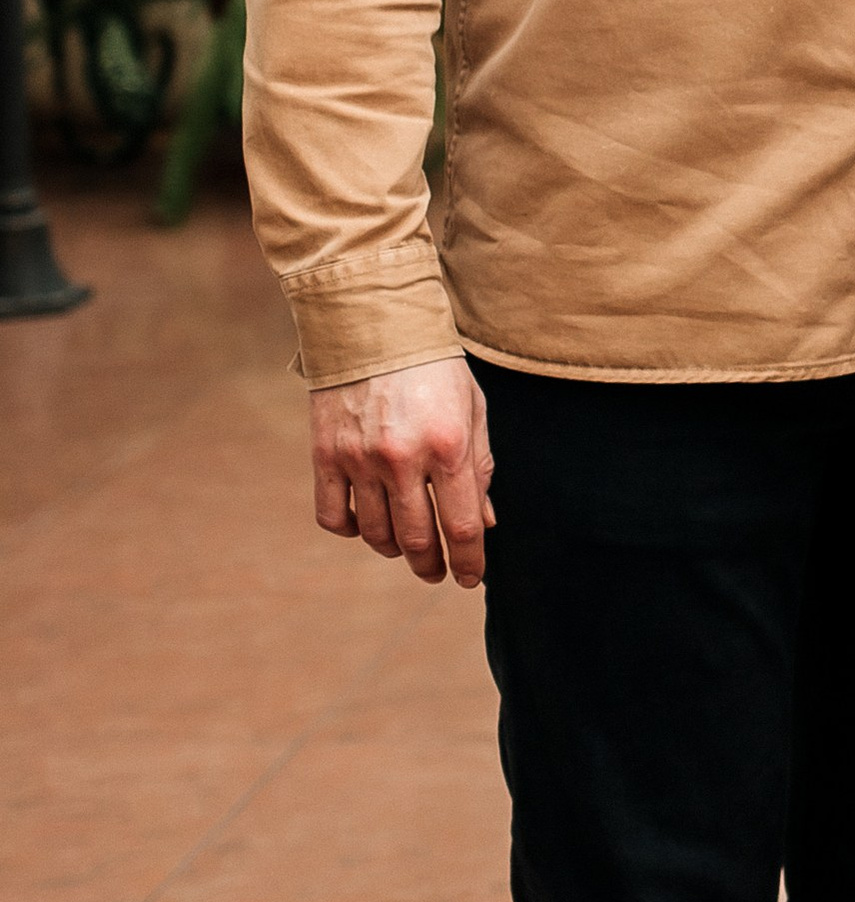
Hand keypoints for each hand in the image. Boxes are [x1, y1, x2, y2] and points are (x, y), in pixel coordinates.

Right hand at [308, 354, 493, 588]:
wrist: (373, 323)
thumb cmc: (434, 367)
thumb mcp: (473, 410)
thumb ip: (480, 468)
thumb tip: (483, 523)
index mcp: (448, 446)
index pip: (462, 527)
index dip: (470, 562)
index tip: (471, 578)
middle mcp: (402, 458)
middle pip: (418, 540)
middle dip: (432, 565)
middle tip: (438, 572)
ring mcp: (359, 458)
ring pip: (375, 534)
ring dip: (395, 550)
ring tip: (407, 546)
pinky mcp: (325, 454)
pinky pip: (333, 516)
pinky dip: (351, 530)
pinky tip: (367, 523)